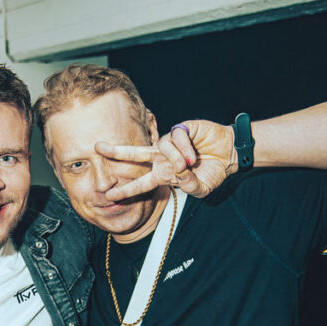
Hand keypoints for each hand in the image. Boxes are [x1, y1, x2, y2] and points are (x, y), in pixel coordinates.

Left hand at [98, 119, 236, 200]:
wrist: (229, 154)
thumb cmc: (213, 172)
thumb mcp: (200, 188)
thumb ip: (188, 186)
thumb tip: (177, 173)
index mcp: (163, 174)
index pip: (140, 182)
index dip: (126, 190)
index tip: (110, 196)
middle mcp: (162, 158)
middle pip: (134, 154)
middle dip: (116, 151)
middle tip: (97, 148)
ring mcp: (170, 143)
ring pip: (162, 149)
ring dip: (177, 159)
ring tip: (192, 163)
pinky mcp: (181, 129)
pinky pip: (176, 137)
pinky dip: (185, 147)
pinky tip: (195, 152)